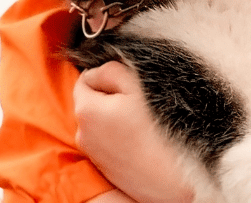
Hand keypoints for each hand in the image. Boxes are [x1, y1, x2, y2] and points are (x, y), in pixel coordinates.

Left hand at [74, 61, 193, 202]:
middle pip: (92, 101)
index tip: (128, 85)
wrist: (169, 180)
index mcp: (85, 110)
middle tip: (137, 104)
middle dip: (110, 97)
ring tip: (141, 124)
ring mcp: (92, 152)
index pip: (85, 79)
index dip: (106, 77)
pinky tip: (139, 140)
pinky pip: (107, 140)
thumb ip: (110, 70)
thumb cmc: (155, 130)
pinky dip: (119, 136)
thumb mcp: (135, 86)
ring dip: (115, 117)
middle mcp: (82, 133)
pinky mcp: (104, 166)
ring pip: (100, 121)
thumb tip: (97, 71)